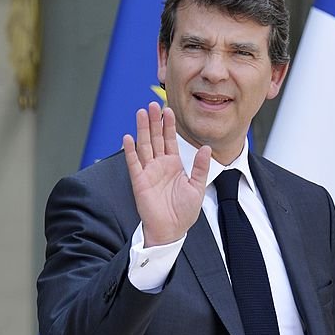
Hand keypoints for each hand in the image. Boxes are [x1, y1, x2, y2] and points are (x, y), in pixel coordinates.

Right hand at [123, 102, 210, 246]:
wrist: (171, 230)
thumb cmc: (184, 212)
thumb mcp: (197, 187)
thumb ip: (200, 167)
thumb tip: (206, 148)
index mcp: (173, 165)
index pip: (170, 140)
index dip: (168, 125)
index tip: (168, 109)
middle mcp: (159, 165)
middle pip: (155, 138)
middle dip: (154, 121)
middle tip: (152, 104)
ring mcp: (148, 172)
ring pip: (144, 146)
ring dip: (142, 130)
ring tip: (141, 113)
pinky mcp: (140, 182)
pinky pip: (134, 163)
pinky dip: (130, 151)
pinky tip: (128, 137)